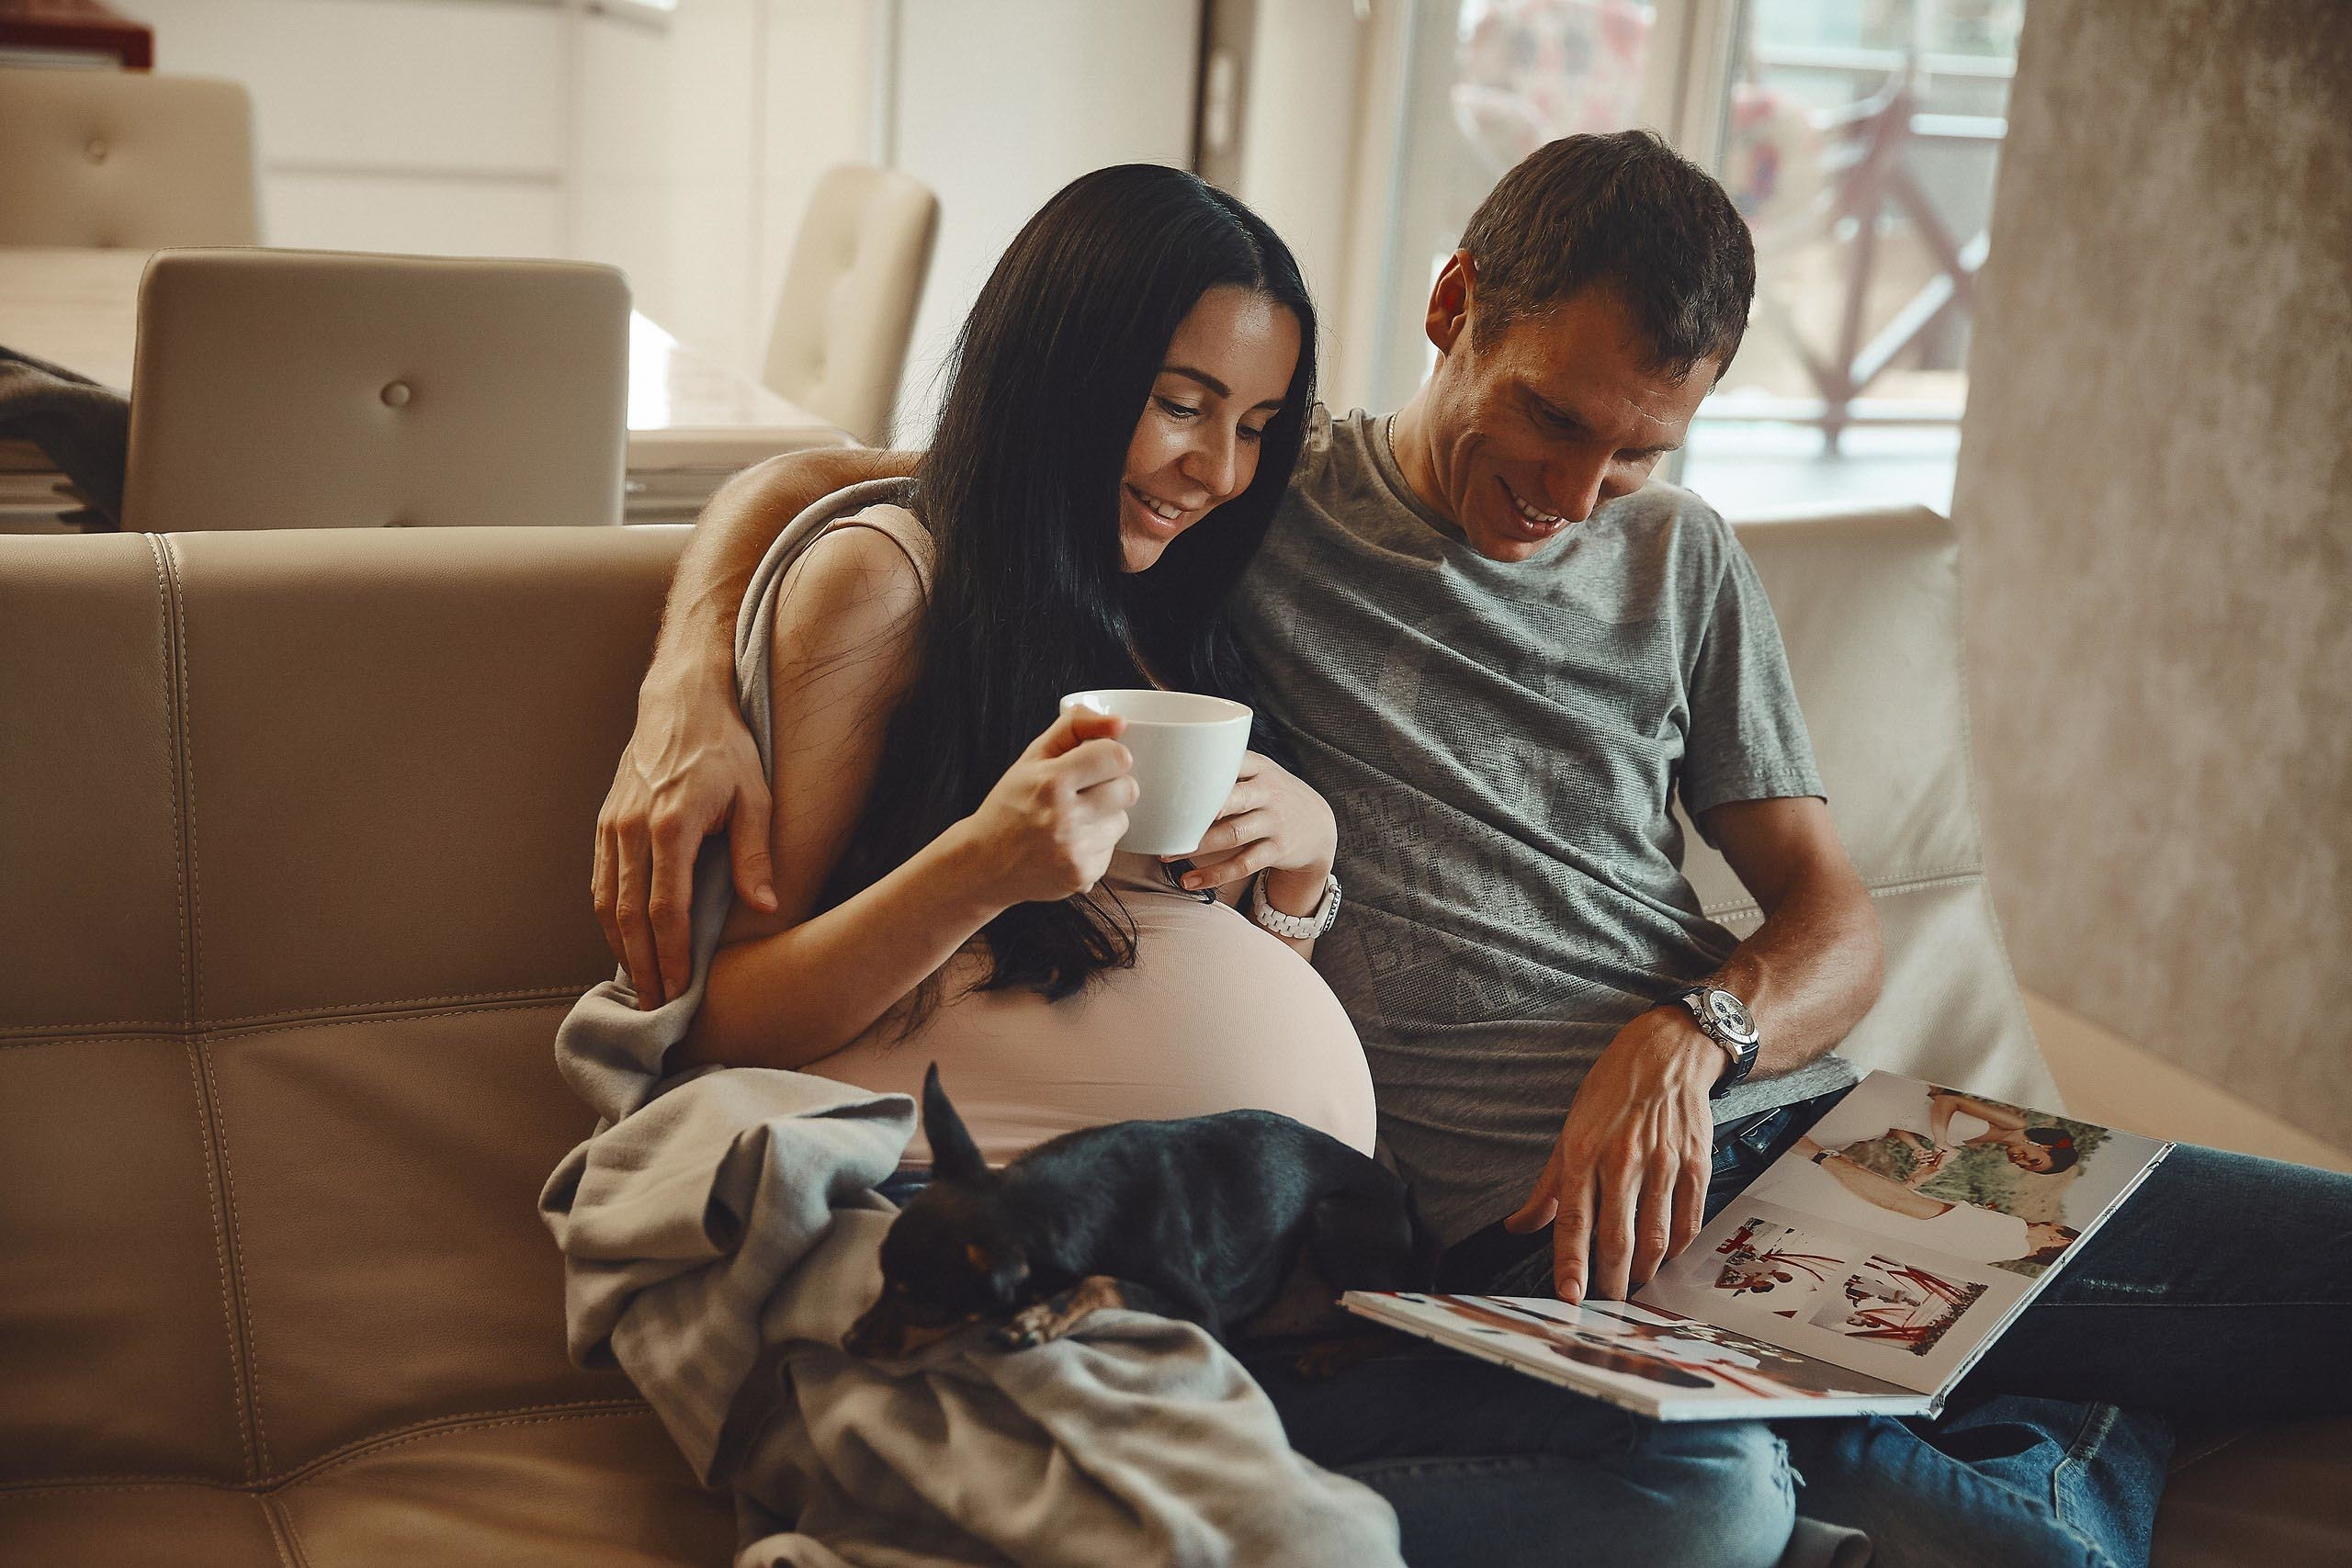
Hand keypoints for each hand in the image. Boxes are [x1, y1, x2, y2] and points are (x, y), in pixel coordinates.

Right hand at [594, 668, 777, 1009]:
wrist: (682, 700)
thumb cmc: (726, 747)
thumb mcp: (755, 796)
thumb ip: (756, 855)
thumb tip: (765, 907)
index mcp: (672, 825)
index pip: (666, 908)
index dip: (671, 955)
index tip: (679, 989)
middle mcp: (633, 828)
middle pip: (630, 915)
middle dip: (643, 966)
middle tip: (655, 1006)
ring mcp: (613, 824)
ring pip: (606, 902)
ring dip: (621, 948)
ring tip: (639, 984)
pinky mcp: (605, 821)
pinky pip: (600, 880)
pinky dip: (608, 917)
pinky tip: (624, 941)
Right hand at [958, 708, 1136, 906]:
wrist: (984, 863)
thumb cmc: (1010, 805)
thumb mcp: (1032, 757)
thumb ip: (1074, 727)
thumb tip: (1120, 722)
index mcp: (1052, 782)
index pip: (1116, 757)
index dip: (1110, 755)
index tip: (1098, 761)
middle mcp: (1065, 818)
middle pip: (1128, 789)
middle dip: (1111, 786)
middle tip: (1085, 791)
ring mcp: (1075, 851)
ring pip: (1122, 821)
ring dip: (1104, 818)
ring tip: (1072, 820)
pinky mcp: (1082, 876)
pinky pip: (1112, 851)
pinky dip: (1095, 845)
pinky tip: (1068, 843)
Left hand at [1165, 751, 1337, 901]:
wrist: (1318, 826)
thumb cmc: (1273, 796)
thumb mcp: (1260, 773)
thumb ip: (1227, 768)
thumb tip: (1172, 768)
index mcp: (1259, 768)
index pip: (1230, 762)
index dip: (1202, 771)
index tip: (1170, 780)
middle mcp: (1268, 792)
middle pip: (1231, 799)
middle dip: (1199, 810)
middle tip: (1168, 820)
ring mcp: (1274, 822)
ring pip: (1232, 834)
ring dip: (1198, 846)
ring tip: (1167, 854)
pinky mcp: (1277, 849)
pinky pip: (1243, 864)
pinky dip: (1214, 875)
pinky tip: (1190, 880)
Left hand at [1503, 1008, 1720, 1301]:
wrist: (1666, 1055)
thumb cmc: (1611, 1093)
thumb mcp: (1569, 1133)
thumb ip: (1547, 1188)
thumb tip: (1519, 1226)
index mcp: (1583, 1154)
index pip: (1572, 1222)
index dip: (1570, 1264)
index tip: (1568, 1296)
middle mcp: (1622, 1162)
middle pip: (1617, 1239)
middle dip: (1611, 1282)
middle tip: (1607, 1304)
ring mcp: (1663, 1164)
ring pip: (1655, 1237)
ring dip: (1644, 1270)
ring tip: (1634, 1282)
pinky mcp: (1695, 1164)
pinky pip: (1688, 1221)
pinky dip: (1676, 1247)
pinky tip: (1665, 1255)